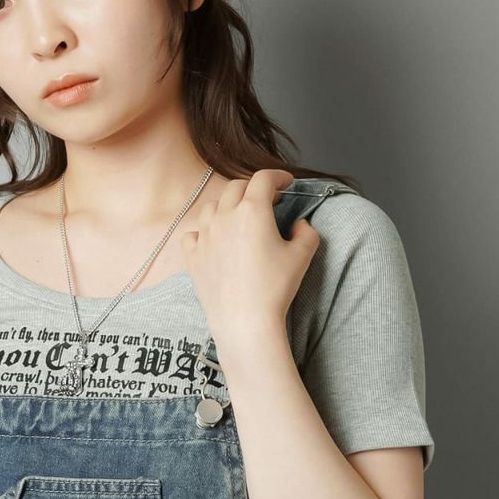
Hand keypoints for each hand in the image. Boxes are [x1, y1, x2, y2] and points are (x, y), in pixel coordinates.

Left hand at [180, 169, 318, 344]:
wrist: (245, 322)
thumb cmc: (275, 289)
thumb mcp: (303, 256)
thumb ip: (306, 232)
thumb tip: (299, 225)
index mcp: (253, 210)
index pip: (264, 179)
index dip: (278, 176)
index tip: (286, 182)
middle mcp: (225, 216)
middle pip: (236, 187)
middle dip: (253, 188)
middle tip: (266, 200)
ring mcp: (205, 235)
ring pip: (212, 207)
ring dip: (227, 206)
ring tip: (238, 219)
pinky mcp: (192, 257)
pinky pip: (193, 233)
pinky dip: (203, 232)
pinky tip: (213, 240)